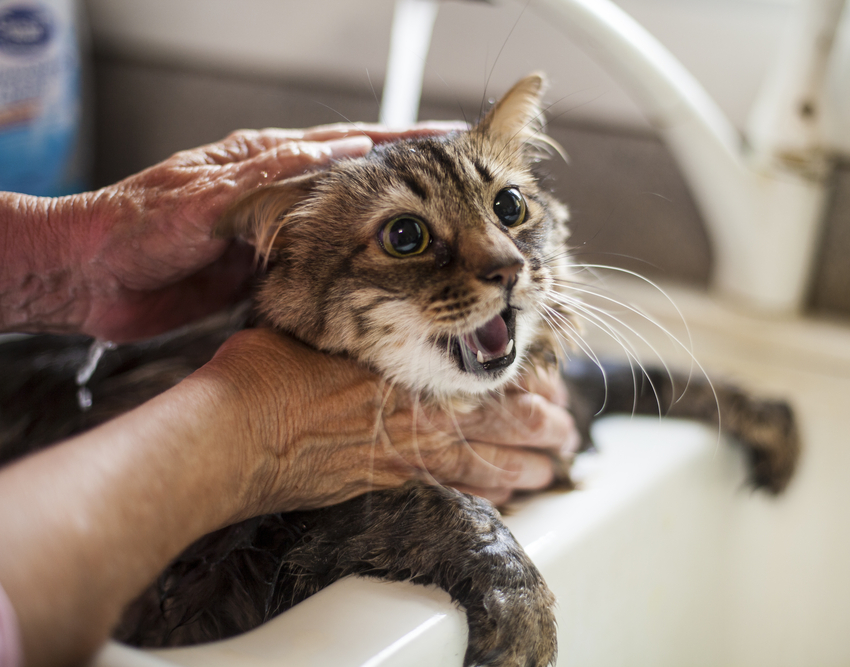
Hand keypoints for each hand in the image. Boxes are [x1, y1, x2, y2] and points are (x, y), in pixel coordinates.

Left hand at [69, 122, 465, 341]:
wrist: (85, 281)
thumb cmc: (128, 230)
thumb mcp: (201, 200)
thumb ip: (267, 179)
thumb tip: (336, 153)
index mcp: (264, 165)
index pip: (346, 146)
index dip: (401, 142)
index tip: (452, 140)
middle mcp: (278, 197)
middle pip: (360, 185)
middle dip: (415, 187)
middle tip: (467, 191)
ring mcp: (277, 238)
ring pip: (350, 231)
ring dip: (395, 234)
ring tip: (443, 239)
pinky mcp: (267, 278)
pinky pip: (326, 271)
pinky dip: (359, 274)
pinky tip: (387, 283)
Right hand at [200, 328, 579, 514]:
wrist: (232, 436)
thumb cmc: (268, 373)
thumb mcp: (317, 322)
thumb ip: (354, 316)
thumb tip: (356, 285)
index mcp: (409, 374)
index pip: (487, 385)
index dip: (525, 392)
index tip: (549, 391)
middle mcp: (415, 419)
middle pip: (496, 430)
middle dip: (537, 435)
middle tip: (566, 438)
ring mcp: (399, 457)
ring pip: (479, 468)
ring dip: (519, 470)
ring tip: (549, 472)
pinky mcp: (377, 484)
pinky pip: (443, 492)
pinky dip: (476, 495)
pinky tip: (497, 500)